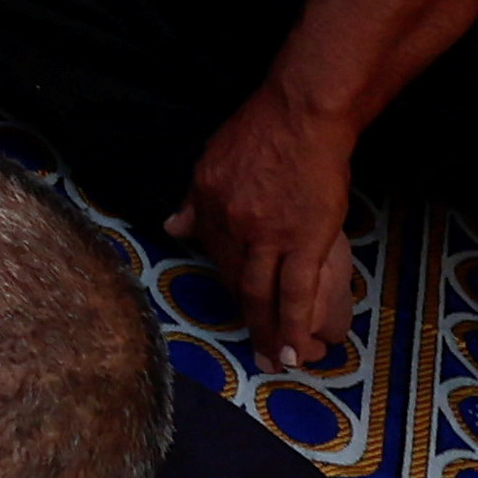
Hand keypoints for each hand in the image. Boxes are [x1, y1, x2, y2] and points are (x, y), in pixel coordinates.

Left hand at [170, 87, 361, 368]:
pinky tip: (296, 349)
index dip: (227, 285)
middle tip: (258, 354)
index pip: (213, 256)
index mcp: (206, 203)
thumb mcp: (213, 160)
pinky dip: (294, 325)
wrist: (302, 115)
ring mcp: (267, 236)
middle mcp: (230, 224)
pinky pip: (296, 293)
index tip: (238, 308)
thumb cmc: (263, 130)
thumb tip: (172, 226)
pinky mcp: (304, 241)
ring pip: (262, 295)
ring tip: (277, 362)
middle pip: (235, 281)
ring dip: (269, 334)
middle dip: (247, 321)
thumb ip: (194, 199)